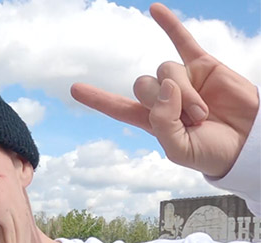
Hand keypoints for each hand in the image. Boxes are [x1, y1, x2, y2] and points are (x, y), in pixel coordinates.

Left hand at [70, 3, 258, 177]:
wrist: (248, 142)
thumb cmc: (212, 152)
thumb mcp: (180, 149)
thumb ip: (163, 123)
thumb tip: (163, 87)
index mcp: (152, 120)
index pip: (119, 107)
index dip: (98, 99)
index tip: (75, 88)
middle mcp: (163, 98)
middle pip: (142, 85)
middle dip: (165, 103)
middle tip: (192, 120)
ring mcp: (182, 80)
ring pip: (165, 71)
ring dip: (184, 92)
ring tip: (203, 112)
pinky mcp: (203, 65)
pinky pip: (182, 40)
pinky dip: (168, 25)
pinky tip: (154, 10)